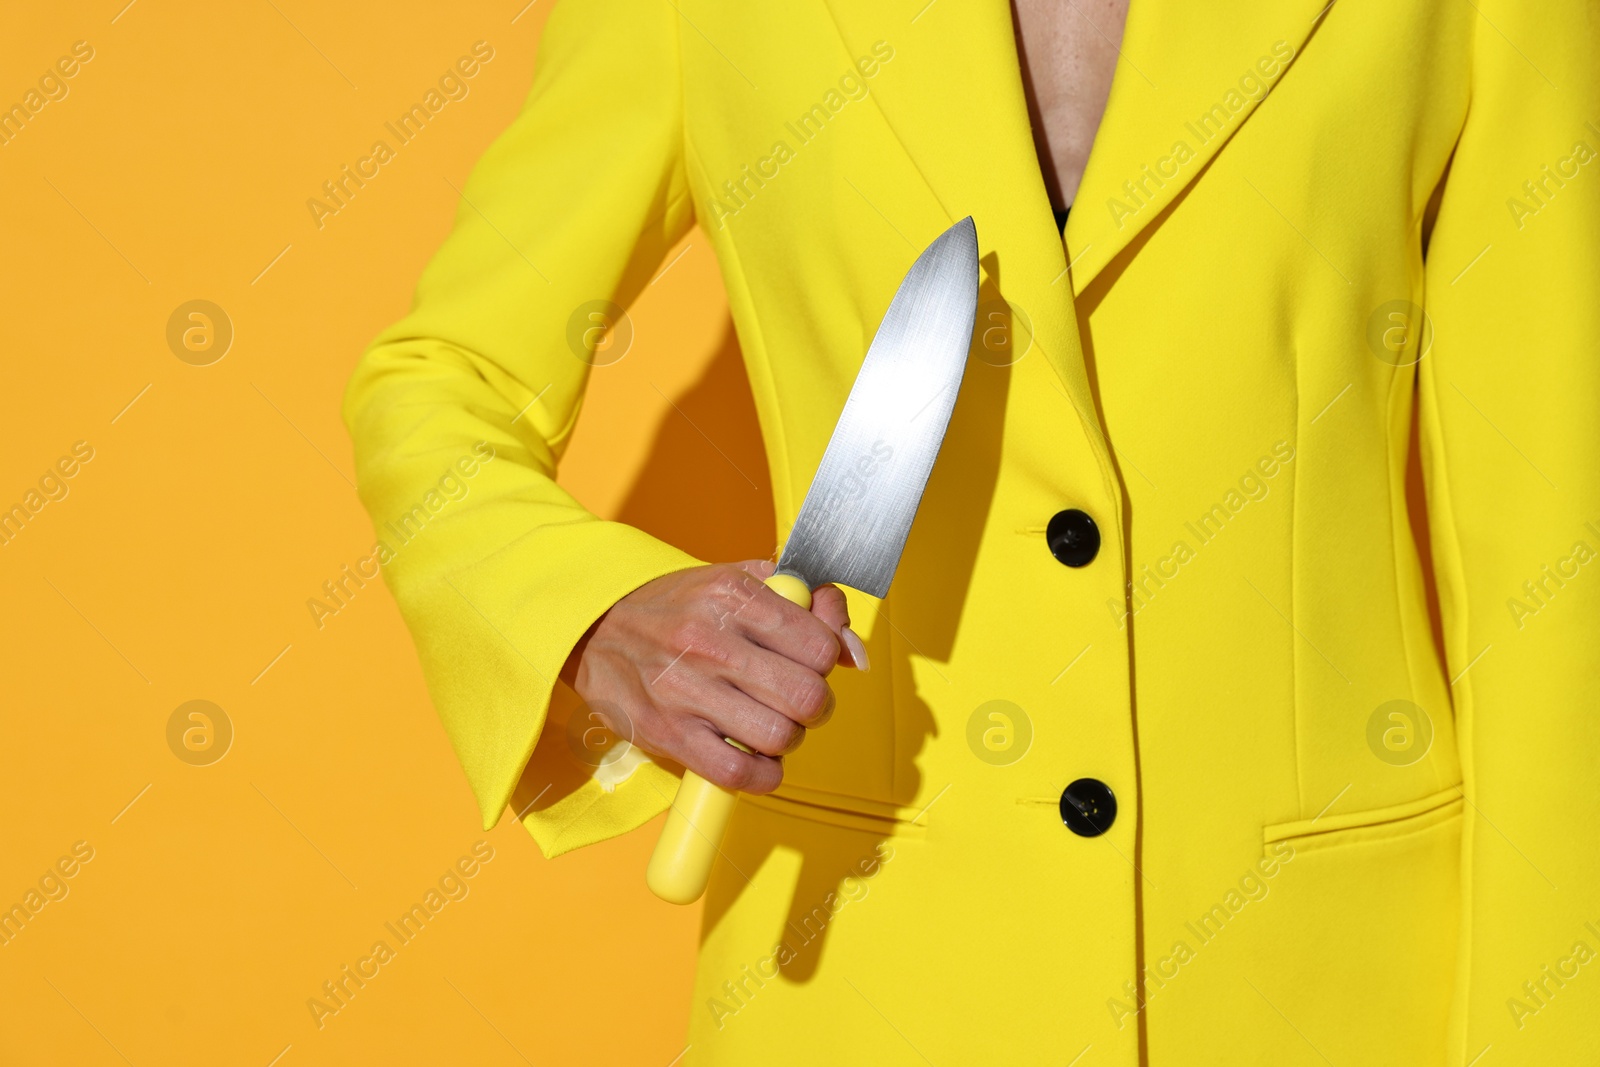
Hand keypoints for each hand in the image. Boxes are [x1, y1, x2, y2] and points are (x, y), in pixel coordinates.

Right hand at [563, 560, 866, 793]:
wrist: (593, 630)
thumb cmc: (675, 607)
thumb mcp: (738, 581)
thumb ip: (804, 603)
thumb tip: (855, 652)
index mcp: (731, 596)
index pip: (820, 645)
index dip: (826, 659)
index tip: (808, 661)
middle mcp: (709, 642)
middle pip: (808, 696)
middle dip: (815, 704)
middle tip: (795, 698)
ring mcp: (686, 692)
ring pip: (781, 737)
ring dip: (788, 738)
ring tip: (770, 724)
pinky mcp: (669, 735)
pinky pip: (742, 773)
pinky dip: (764, 775)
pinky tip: (758, 758)